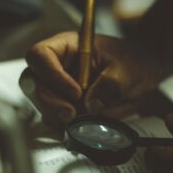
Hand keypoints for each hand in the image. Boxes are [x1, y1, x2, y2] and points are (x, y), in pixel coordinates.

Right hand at [19, 32, 162, 127]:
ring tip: (81, 119)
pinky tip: (81, 124)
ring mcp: (57, 87)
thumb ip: (111, 85)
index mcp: (67, 47)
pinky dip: (63, 125)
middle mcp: (56, 66)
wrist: (140, 76)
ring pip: (39, 102)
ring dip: (55, 115)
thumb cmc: (132, 63)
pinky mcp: (62, 105)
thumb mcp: (126, 70)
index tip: (75, 92)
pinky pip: (52, 117)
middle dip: (48, 101)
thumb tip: (92, 106)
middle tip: (71, 114)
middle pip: (32, 81)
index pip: (40, 55)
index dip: (50, 74)